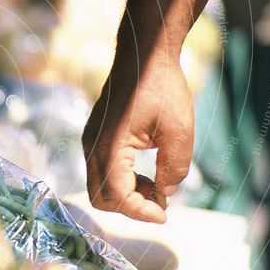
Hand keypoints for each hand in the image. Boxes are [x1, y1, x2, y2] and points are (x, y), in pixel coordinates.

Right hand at [82, 52, 193, 222]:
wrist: (143, 55)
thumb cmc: (162, 87)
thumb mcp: (179, 129)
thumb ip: (174, 167)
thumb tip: (167, 192)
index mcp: (110, 145)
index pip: (116, 196)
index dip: (140, 212)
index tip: (164, 214)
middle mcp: (92, 146)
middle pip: (100, 198)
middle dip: (130, 206)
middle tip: (160, 201)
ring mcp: (90, 141)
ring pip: (99, 186)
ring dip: (126, 194)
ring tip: (156, 185)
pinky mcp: (94, 137)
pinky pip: (100, 171)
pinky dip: (121, 180)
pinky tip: (144, 171)